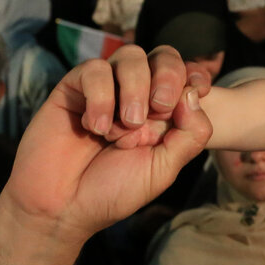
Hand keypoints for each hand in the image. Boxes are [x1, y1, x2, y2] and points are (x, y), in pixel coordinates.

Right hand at [6, 45, 211, 241]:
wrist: (63, 208)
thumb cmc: (113, 191)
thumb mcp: (163, 169)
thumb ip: (189, 135)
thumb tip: (193, 92)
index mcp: (163, 114)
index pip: (186, 76)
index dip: (195, 75)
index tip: (201, 88)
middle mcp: (137, 96)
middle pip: (162, 56)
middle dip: (168, 76)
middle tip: (159, 108)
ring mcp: (106, 89)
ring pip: (130, 56)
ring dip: (134, 89)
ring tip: (125, 127)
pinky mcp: (73, 89)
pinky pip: (94, 70)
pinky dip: (101, 97)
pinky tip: (95, 128)